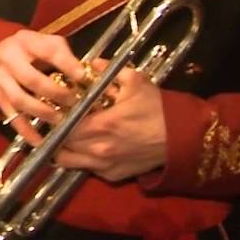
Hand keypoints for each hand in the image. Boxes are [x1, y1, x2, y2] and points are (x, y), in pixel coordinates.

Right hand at [0, 30, 83, 142]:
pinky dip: (26, 130)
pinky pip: (11, 116)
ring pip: (19, 99)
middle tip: (73, 103)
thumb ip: (65, 56)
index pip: (48, 51)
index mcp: (25, 42)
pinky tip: (40, 141)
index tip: (83, 77)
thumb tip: (85, 77)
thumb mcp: (48, 43)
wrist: (0, 53)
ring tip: (60, 121)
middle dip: (55, 93)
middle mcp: (8, 59)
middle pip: (31, 78)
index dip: (66, 64)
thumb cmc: (32, 50)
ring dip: (41, 112)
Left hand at [54, 66, 166, 180]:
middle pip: (61, 142)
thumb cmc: (158, 108)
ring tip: (69, 135)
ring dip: (65, 147)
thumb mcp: (136, 82)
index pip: (63, 124)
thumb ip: (107, 71)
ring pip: (68, 160)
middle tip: (60, 120)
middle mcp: (99, 149)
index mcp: (101, 125)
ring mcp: (105, 166)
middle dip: (57, 130)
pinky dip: (82, 158)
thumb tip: (89, 64)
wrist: (184, 138)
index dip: (55, 117)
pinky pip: (86, 169)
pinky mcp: (113, 175)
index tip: (55, 108)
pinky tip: (88, 146)